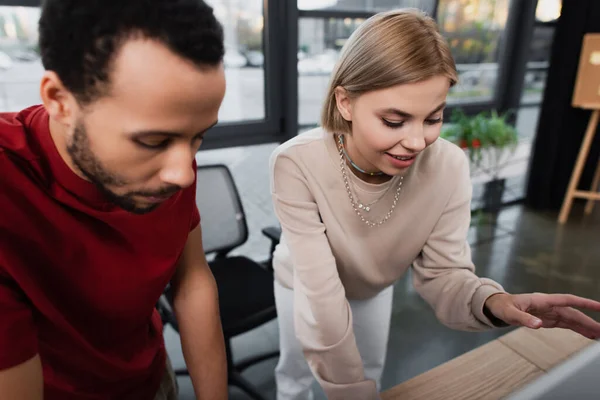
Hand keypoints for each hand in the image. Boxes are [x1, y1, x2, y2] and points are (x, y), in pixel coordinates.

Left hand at [484, 292, 599, 338]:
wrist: (497, 306)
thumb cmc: (502, 307)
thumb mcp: (510, 313)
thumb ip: (523, 319)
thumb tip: (538, 325)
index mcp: (542, 300)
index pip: (567, 300)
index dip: (584, 303)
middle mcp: (549, 305)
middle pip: (573, 312)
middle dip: (589, 321)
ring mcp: (550, 312)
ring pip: (572, 319)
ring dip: (586, 326)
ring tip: (599, 335)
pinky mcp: (548, 319)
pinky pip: (566, 324)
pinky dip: (578, 329)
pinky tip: (588, 335)